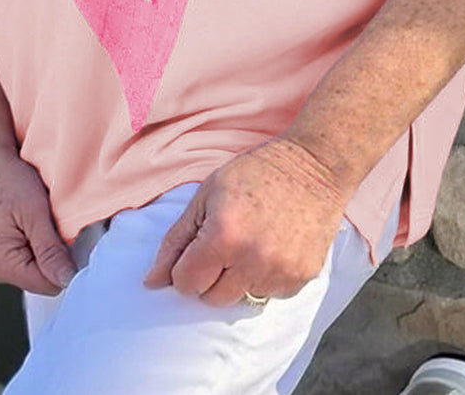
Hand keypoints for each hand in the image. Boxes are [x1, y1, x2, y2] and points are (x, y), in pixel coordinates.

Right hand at [0, 143, 77, 295]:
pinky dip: (35, 244)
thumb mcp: (35, 213)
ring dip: (45, 249)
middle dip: (54, 255)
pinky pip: (26, 260)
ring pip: (35, 270)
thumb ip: (51, 251)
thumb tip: (68, 281)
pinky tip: (32, 223)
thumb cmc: (9, 180)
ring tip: (40, 220)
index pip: (48, 285)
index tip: (69, 236)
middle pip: (41, 280)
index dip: (65, 264)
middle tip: (52, 222)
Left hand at [141, 136, 344, 305]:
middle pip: (211, 298)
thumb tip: (150, 282)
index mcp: (223, 235)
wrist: (314, 166)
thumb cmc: (255, 173)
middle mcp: (252, 260)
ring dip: (238, 278)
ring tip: (250, 242)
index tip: (197, 249)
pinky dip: (265, 278)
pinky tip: (273, 246)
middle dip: (210, 276)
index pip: (185, 283)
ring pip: (240, 299)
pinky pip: (269, 295)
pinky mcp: (301, 278)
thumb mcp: (207, 195)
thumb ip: (176, 240)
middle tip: (224, 244)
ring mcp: (280, 272)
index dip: (185, 267)